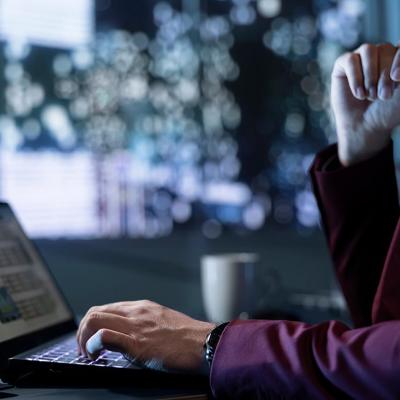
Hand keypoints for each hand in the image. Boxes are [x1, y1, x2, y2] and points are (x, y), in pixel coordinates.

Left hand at [76, 300, 215, 372]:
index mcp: (141, 307)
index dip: (92, 324)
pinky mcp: (137, 344)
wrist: (205, 343)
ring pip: (94, 319)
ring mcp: (135, 327)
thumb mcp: (162, 321)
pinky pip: (105, 336)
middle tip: (84, 349)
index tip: (91, 340)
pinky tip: (96, 356)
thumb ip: (144, 324)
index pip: (106, 308)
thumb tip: (131, 335)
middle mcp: (136, 312)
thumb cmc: (187, 336)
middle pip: (94, 311)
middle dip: (82, 331)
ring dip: (83, 338)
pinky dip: (92, 344)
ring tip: (88, 354)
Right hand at [331, 43, 399, 165]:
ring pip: (368, 50)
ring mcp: (361, 58)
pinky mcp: (343, 65)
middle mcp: (380, 54)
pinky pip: (350, 60)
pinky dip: (355, 78)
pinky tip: (358, 94)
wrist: (365, 126)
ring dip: (370, 75)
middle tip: (383, 97)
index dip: (399, 60)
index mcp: (397, 58)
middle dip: (384, 76)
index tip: (397, 78)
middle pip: (385, 48)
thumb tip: (399, 45)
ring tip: (369, 95)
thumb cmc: (387, 111)